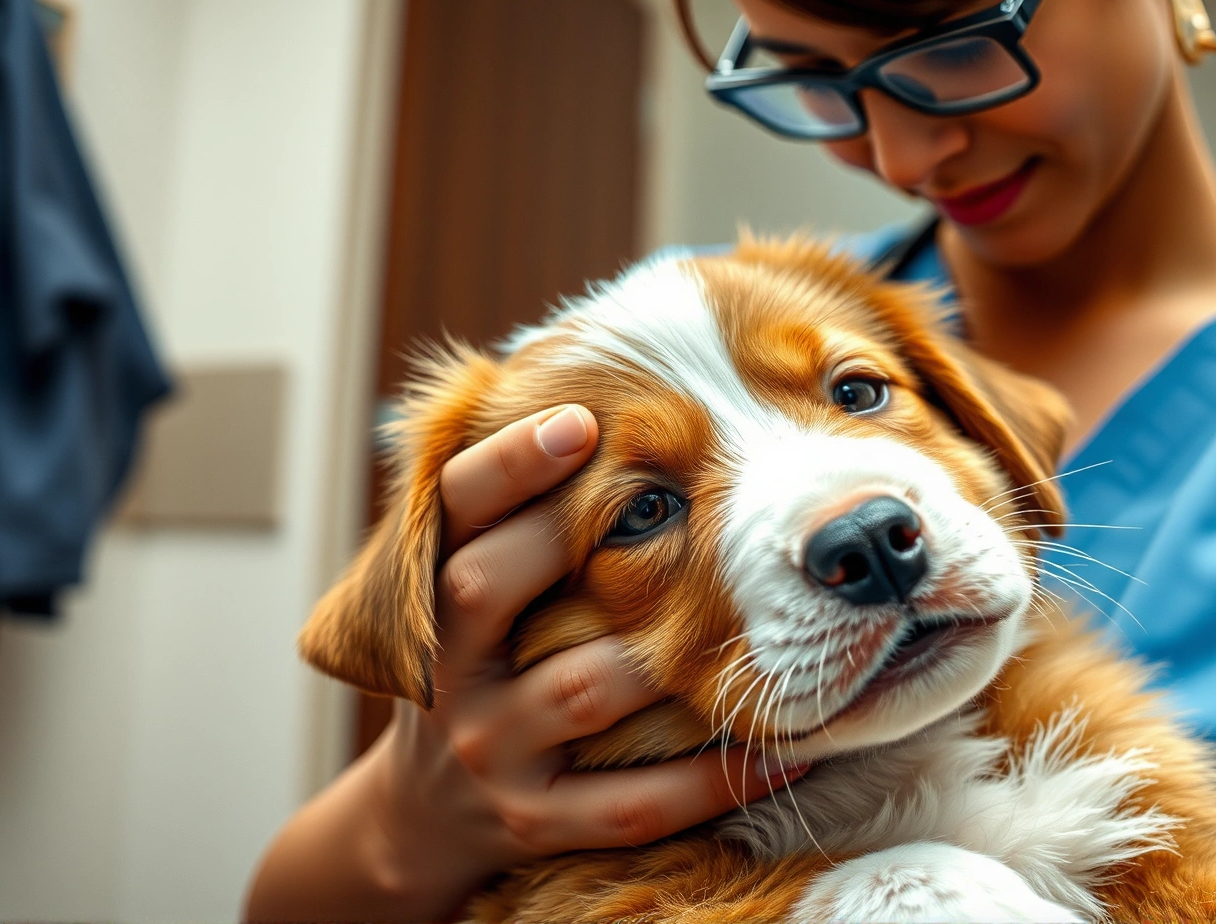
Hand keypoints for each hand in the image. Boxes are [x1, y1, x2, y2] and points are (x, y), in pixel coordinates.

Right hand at [244, 405, 803, 921]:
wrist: (421, 817)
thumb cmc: (480, 665)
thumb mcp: (465, 591)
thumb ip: (510, 513)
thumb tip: (589, 390)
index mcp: (430, 596)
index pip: (451, 512)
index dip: (506, 464)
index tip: (578, 418)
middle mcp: (449, 670)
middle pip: (483, 587)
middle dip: (561, 534)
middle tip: (658, 494)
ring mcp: (493, 751)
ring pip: (583, 690)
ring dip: (670, 651)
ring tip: (766, 613)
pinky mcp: (536, 825)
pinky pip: (637, 802)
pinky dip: (717, 774)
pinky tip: (794, 746)